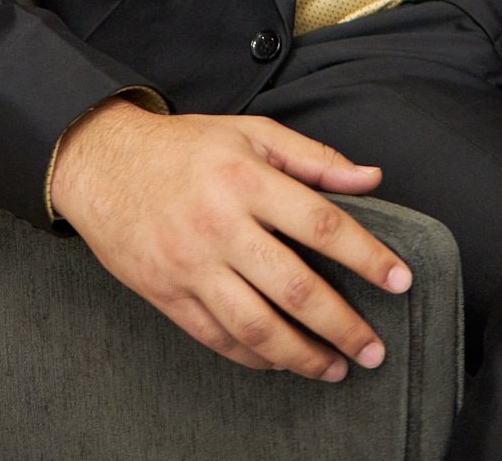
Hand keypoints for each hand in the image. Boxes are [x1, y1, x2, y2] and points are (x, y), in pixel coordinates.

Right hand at [50, 100, 410, 379]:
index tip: (399, 281)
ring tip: (334, 368)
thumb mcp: (250, 133)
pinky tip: (281, 361)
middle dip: (342, 325)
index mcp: (246, 179)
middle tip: (374, 348)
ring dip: (302, 355)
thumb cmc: (184, 147)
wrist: (102, 163)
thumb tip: (370, 179)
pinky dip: (255, 357)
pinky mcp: (167, 294)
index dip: (366, 256)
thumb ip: (314, 158)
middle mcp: (220, 226)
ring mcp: (191, 265)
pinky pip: (218, 338)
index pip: (321, 224)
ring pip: (256, 327)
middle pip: (294, 288)